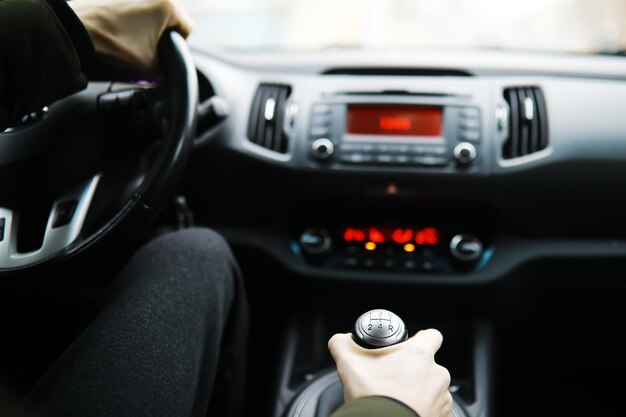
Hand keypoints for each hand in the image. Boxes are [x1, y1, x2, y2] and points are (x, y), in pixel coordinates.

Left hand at [69, 0, 193, 74]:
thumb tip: (165, 70)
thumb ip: (166, 68)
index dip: (179, 46)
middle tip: (148, 49)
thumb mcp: (149, 65)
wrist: (78, 30)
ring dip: (147, 27)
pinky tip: (120, 31)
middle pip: (170, 19)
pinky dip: (132, 20)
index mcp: (168, 6)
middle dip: (162, 35)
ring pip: (152, 13)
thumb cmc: (113, 42)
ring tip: (132, 40)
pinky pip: (135, 8)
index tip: (165, 54)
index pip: (188, 28)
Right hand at [328, 329, 451, 416]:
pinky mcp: (443, 415)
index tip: (404, 348)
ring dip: (417, 389)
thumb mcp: (348, 365)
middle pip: (427, 363)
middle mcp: (437, 374)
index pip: (431, 335)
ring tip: (396, 397)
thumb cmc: (374, 400)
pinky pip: (434, 407)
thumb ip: (343, 344)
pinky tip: (404, 409)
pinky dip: (422, 407)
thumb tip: (341, 340)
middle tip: (390, 377)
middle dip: (411, 369)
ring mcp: (442, 397)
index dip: (418, 339)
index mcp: (420, 355)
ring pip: (430, 386)